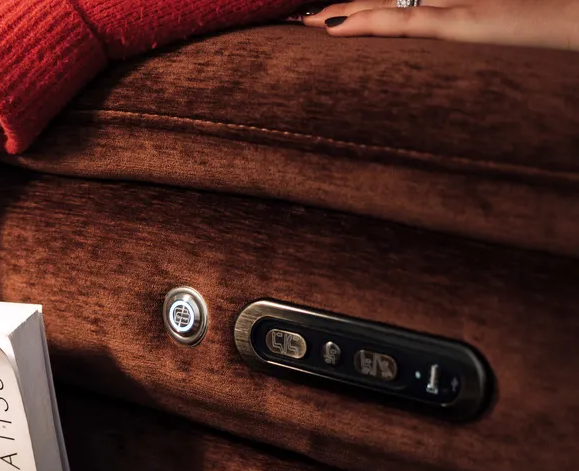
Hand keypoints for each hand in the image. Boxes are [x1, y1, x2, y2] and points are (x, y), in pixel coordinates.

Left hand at [304, 0, 578, 50]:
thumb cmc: (549, 41)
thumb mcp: (495, 48)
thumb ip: (464, 52)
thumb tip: (441, 85)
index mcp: (458, 12)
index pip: (398, 9)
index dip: (360, 13)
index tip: (323, 22)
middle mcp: (452, 4)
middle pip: (384, 4)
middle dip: (340, 11)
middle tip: (298, 21)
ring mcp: (457, 10)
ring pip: (386, 8)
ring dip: (341, 14)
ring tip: (304, 23)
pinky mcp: (465, 23)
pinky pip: (406, 22)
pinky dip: (367, 23)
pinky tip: (334, 27)